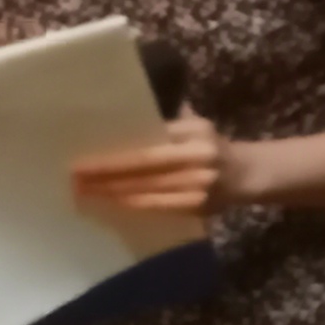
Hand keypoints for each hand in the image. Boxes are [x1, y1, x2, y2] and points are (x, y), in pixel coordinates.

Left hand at [73, 117, 227, 219]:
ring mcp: (200, 183)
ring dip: (113, 191)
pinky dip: (133, 205)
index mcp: (197, 131)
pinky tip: (113, 203)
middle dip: (106, 174)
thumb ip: (168, 123)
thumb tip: (122, 118)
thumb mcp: (197, 126)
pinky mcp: (199, 205)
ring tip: (86, 192)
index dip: (115, 154)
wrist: (248, 174)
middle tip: (75, 178)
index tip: (84, 159)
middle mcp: (200, 156)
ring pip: (147, 188)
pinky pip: (158, 206)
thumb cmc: (212, 147)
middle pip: (143, 165)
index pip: (149, 143)